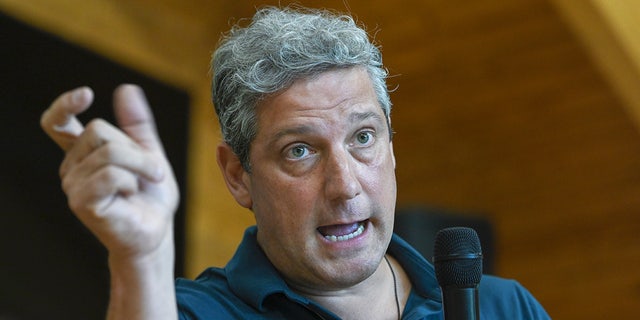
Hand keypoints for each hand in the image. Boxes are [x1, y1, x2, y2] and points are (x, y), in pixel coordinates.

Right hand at [41, 84, 178, 259]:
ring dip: (141, 166)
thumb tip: (126, 89)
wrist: (156, 231)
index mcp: (83, 153)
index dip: (65, 105)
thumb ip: (137, 123)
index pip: (57, 124)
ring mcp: (73, 185)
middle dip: (135, 148)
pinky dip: (132, 180)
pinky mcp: (81, 202)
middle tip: (150, 171)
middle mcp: (72, 167)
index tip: (86, 94)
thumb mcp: (149, 152)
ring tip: (144, 184)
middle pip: (99, 131)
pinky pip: (111, 174)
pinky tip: (131, 195)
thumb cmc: (151, 196)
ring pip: (110, 152)